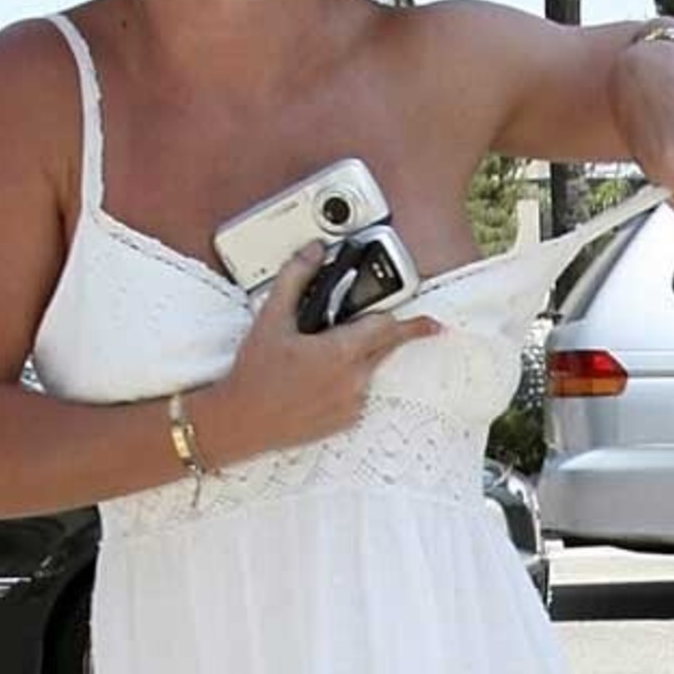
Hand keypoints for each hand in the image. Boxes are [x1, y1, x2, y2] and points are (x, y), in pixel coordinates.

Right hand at [217, 242, 440, 454]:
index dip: (411, 323)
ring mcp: (351, 405)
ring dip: (355, 357)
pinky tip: (316, 379)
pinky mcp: (345, 421)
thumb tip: (314, 251)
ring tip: (316, 357)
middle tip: (360, 327)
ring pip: (368, 369)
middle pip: (383, 348)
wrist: (240, 422)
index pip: (388, 329)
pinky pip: (357, 392)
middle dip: (380, 333)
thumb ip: (296, 277)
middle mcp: (353, 382)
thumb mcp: (271, 318)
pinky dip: (346, 381)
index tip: (433, 323)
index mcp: (340, 353)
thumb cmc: (254, 374)